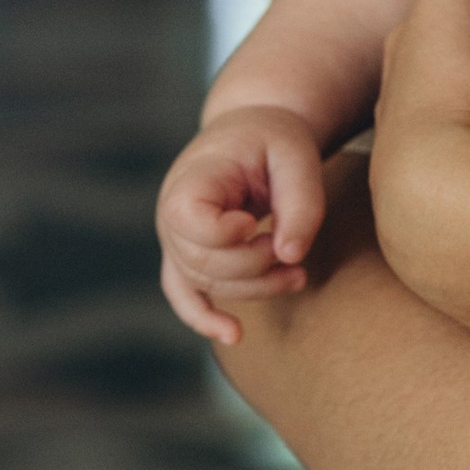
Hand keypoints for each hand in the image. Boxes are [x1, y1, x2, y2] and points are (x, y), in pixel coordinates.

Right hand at [157, 108, 328, 343]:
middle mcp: (170, 215)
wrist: (252, 134)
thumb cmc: (272, 139)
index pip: (192, 224)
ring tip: (298, 275)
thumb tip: (291, 256)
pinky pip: (185, 296)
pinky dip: (205, 318)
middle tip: (292, 250)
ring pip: (205, 284)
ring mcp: (176, 240)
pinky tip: (233, 336)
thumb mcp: (296, 154)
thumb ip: (299, 201)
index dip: (229, 233)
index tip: (257, 220)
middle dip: (255, 266)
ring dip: (255, 289)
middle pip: (204, 262)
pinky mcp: (188, 257)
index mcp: (189, 181)